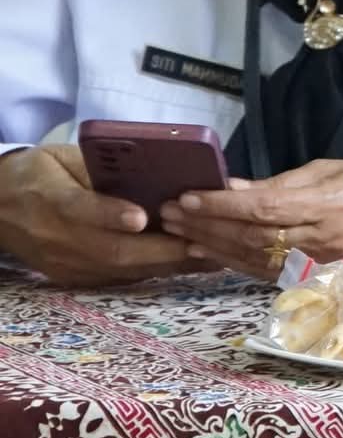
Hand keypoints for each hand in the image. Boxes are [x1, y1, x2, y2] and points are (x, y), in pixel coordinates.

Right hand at [0, 146, 193, 286]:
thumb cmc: (39, 173)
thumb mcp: (64, 158)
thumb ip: (103, 167)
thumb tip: (155, 171)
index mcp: (50, 196)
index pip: (79, 207)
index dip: (111, 214)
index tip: (143, 217)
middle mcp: (55, 236)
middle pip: (110, 249)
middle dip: (161, 249)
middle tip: (204, 243)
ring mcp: (63, 263)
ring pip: (119, 270)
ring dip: (166, 265)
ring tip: (208, 257)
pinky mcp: (71, 278)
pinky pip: (117, 279)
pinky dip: (152, 271)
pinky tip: (184, 264)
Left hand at [160, 160, 342, 277]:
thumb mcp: (330, 169)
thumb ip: (283, 182)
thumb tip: (235, 186)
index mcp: (328, 204)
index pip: (265, 207)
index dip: (223, 204)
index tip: (189, 196)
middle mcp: (322, 237)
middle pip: (252, 235)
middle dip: (207, 224)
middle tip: (170, 212)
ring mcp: (318, 261)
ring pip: (254, 257)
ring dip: (212, 246)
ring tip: (179, 232)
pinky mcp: (315, 274)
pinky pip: (265, 271)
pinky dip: (232, 261)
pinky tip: (208, 252)